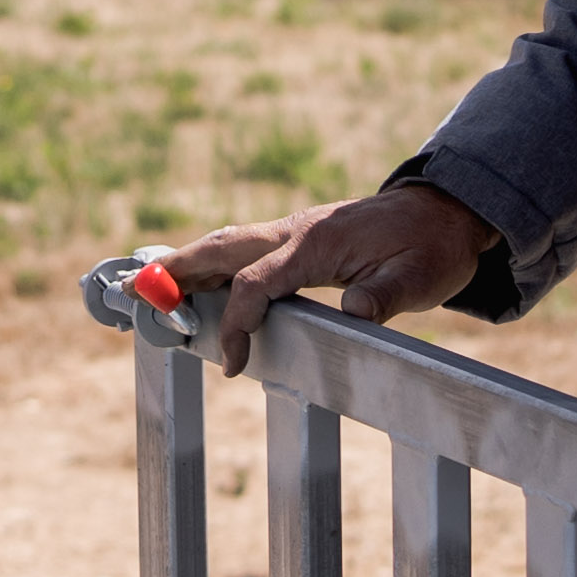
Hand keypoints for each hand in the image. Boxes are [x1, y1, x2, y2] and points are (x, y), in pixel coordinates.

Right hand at [155, 183, 493, 378]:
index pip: (258, 282)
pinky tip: (190, 285)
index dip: (239, 323)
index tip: (234, 363)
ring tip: (142, 288)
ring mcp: (293, 233)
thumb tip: (355, 313)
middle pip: (221, 248)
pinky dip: (209, 265)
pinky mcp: (296, 240)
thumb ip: (386, 296)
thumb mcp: (421, 278)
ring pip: (226, 245)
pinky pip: (242, 251)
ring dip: (184, 264)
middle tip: (132, 291)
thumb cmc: (431, 248)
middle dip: (174, 270)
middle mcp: (296, 232)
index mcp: (318, 242)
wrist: (444, 214)